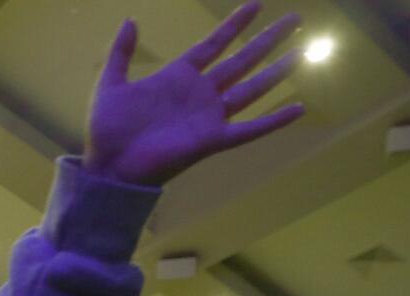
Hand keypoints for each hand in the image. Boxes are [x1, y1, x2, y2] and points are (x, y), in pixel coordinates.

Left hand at [84, 2, 303, 186]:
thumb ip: (121, 52)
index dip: (235, 24)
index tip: (256, 4)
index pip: (214, 44)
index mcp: (178, 77)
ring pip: (251, 88)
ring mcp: (209, 117)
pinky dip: (274, 121)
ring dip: (276, 71)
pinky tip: (298, 109)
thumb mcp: (111, 83)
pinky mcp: (212, 140)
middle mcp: (200, 94)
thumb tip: (130, 20)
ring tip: (301, 53)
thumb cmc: (108, 129)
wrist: (110, 166)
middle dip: (267, 40)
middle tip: (294, 20)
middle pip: (241, 60)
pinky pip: (250, 129)